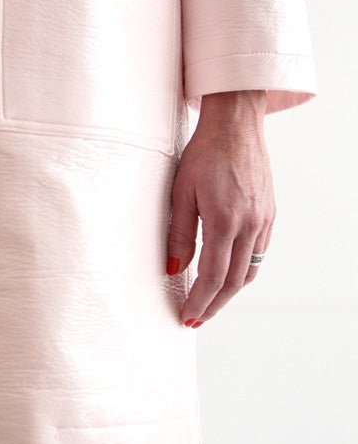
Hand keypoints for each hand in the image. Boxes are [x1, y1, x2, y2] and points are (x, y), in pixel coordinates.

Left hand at [166, 90, 275, 327]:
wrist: (236, 124)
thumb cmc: (204, 152)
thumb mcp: (181, 192)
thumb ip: (178, 234)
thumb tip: (173, 269)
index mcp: (225, 221)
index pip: (213, 276)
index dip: (200, 302)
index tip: (187, 316)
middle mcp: (250, 224)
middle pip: (233, 281)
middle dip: (214, 305)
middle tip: (196, 319)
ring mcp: (263, 219)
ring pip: (250, 270)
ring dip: (230, 290)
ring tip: (210, 301)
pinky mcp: (269, 212)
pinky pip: (259, 252)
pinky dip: (243, 270)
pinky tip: (228, 272)